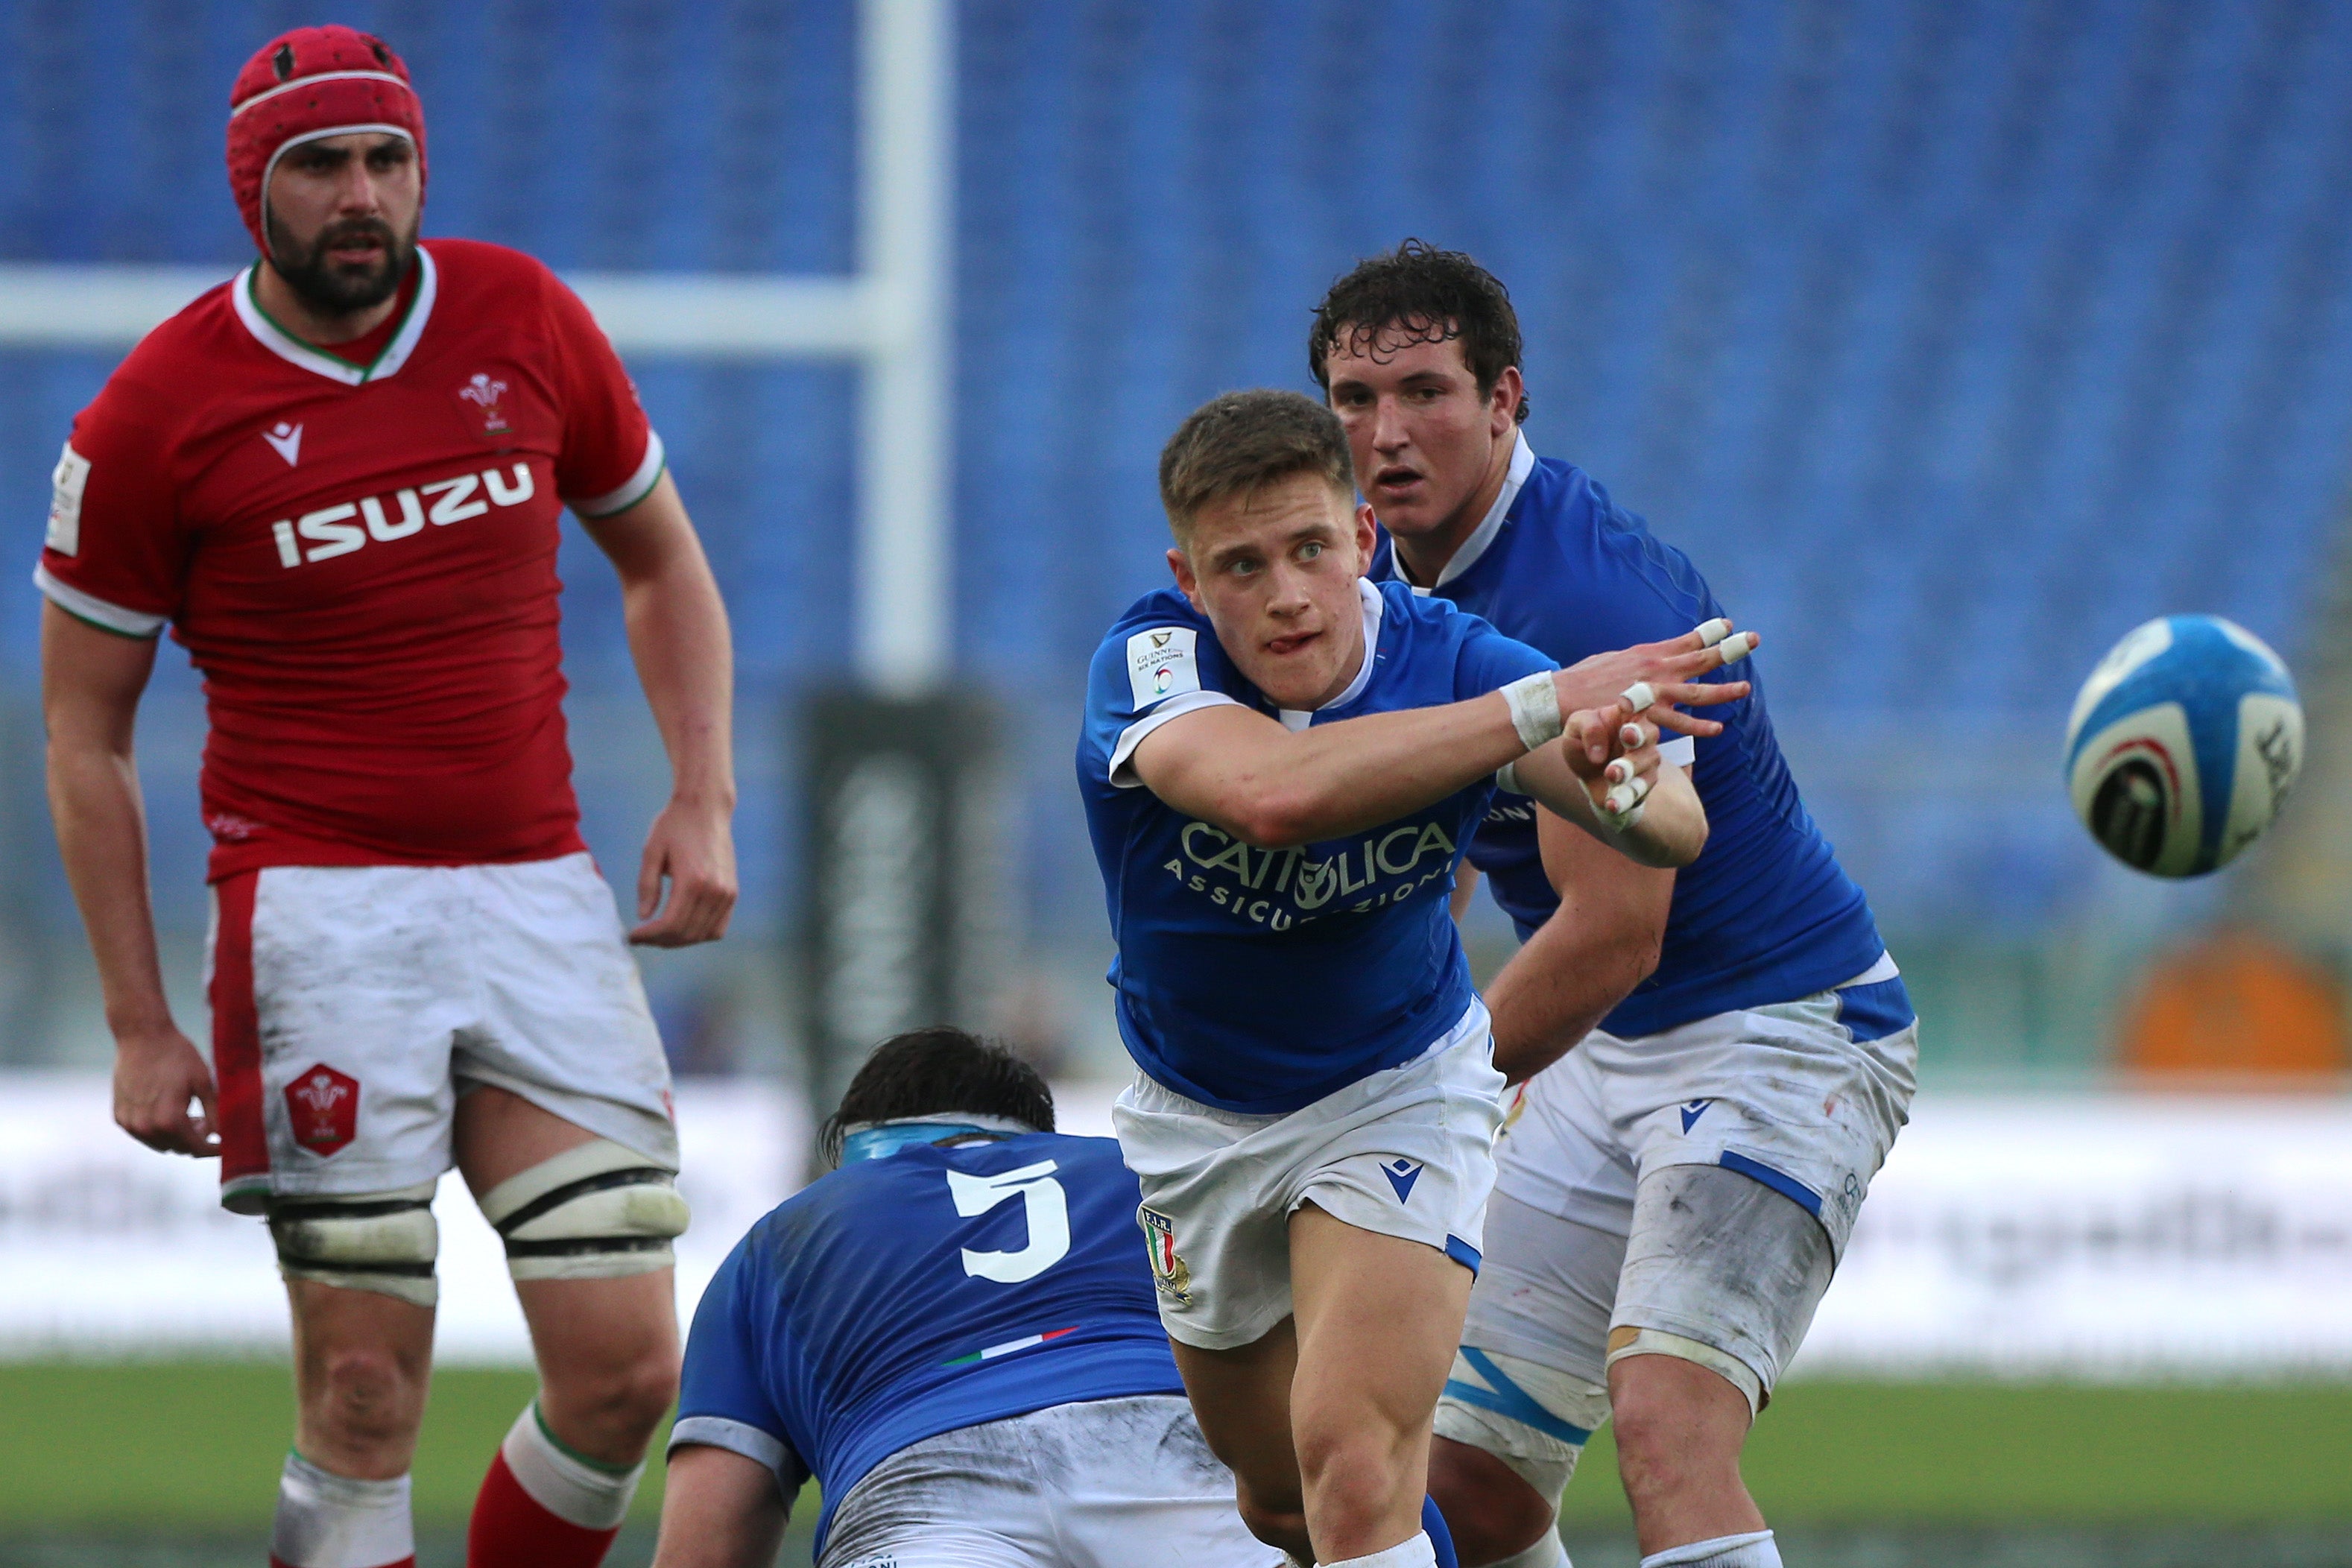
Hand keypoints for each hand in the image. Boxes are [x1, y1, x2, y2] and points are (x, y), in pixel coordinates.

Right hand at [114, 1024, 218, 1155]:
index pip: (196, 1148)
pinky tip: (166, 1108)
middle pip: (178, 1148)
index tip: (225, 1146)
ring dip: (176, 1136)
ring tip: (188, 1113)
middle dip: (195, 1139)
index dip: (213, 1149)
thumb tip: (225, 1136)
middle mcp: (146, 1128)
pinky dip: (157, 1128)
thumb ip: (215, 1114)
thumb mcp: (204, 1083)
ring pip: (160, 1143)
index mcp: (170, 1121)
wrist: (142, 1036)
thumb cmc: (177, 1055)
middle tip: (206, 1120)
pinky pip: (143, 1133)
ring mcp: (129, 1123)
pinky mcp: (119, 1116)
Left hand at [632, 796, 737, 946]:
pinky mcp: (732, 892)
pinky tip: (682, 928)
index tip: (632, 936)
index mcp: (692, 880)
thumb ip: (647, 885)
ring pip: (702, 934)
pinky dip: (700, 934)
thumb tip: (643, 916)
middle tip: (642, 937)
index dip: (649, 936)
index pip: (670, 924)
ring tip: (659, 934)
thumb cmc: (675, 825)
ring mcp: (727, 893)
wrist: (706, 807)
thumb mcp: (652, 851)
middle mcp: (714, 890)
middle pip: (686, 933)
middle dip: (660, 941)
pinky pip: (718, 927)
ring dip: (679, 940)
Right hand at [1553, 618, 1756, 745]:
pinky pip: (1678, 724)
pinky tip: (1717, 729)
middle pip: (1701, 658)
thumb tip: (1650, 658)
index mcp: (1650, 653)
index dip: (1710, 631)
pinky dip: (1699, 726)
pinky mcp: (1647, 716)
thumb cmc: (1585, 678)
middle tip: (1753, 639)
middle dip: (1729, 648)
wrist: (1562, 697)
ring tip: (1746, 690)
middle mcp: (1657, 670)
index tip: (1730, 625)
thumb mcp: (1615, 658)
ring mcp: (1654, 693)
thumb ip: (1638, 659)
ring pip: (1697, 692)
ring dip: (1723, 691)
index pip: (1687, 639)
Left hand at [1558, 709, 1665, 820]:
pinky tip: (1612, 804)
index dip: (1640, 697)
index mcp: (1628, 713)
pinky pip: (1638, 792)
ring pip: (1646, 764)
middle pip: (1649, 733)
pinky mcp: (1643, 785)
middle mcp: (1643, 734)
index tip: (1627, 702)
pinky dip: (1624, 799)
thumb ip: (1587, 728)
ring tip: (1611, 774)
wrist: (1587, 773)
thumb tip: (1598, 753)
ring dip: (1629, 769)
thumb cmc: (1584, 741)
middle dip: (1639, 736)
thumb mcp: (1576, 727)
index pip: (1642, 699)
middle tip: (1627, 737)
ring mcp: (1646, 760)